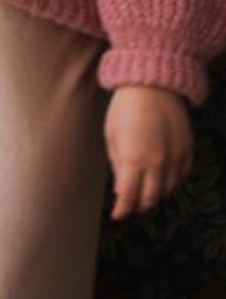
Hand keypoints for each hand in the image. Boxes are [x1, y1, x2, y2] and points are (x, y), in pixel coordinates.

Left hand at [104, 85, 192, 219]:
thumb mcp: (112, 135)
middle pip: (150, 198)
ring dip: (156, 195)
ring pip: (168, 190)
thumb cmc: (126, 107)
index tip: (118, 214)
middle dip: (139, 205)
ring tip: (146, 192)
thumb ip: (117, 165)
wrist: (153, 84)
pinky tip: (163, 179)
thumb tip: (120, 189)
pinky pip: (182, 177)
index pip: (129, 197)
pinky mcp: (187, 150)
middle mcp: (157, 162)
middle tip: (131, 204)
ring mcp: (175, 157)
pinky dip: (172, 183)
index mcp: (134, 159)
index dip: (123, 210)